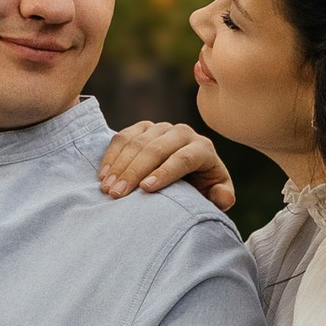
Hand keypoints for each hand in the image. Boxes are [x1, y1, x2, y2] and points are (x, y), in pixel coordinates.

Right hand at [99, 119, 235, 208]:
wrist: (188, 173)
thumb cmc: (201, 188)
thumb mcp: (215, 194)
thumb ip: (222, 197)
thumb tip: (221, 196)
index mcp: (203, 148)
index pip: (183, 158)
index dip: (165, 173)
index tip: (146, 189)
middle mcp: (183, 133)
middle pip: (156, 149)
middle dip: (135, 172)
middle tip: (118, 194)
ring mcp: (161, 128)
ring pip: (138, 142)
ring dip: (119, 166)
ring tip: (107, 189)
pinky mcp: (143, 128)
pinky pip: (124, 137)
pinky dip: (112, 155)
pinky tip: (103, 175)